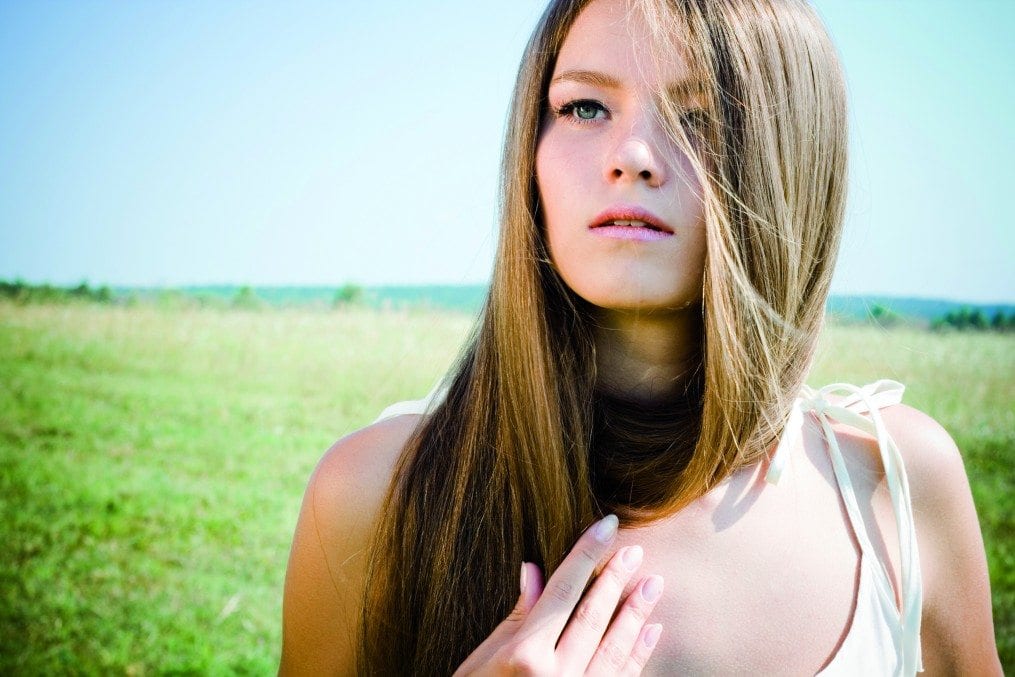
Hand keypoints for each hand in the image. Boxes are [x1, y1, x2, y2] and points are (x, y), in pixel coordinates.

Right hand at [453, 515, 663, 675]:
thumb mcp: (481, 662)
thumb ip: (515, 618)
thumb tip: (533, 571)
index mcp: (526, 656)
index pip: (562, 591)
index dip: (586, 555)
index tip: (606, 526)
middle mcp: (556, 676)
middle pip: (593, 616)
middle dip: (615, 580)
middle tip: (634, 551)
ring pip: (614, 648)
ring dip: (636, 614)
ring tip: (654, 584)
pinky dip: (638, 655)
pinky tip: (650, 631)